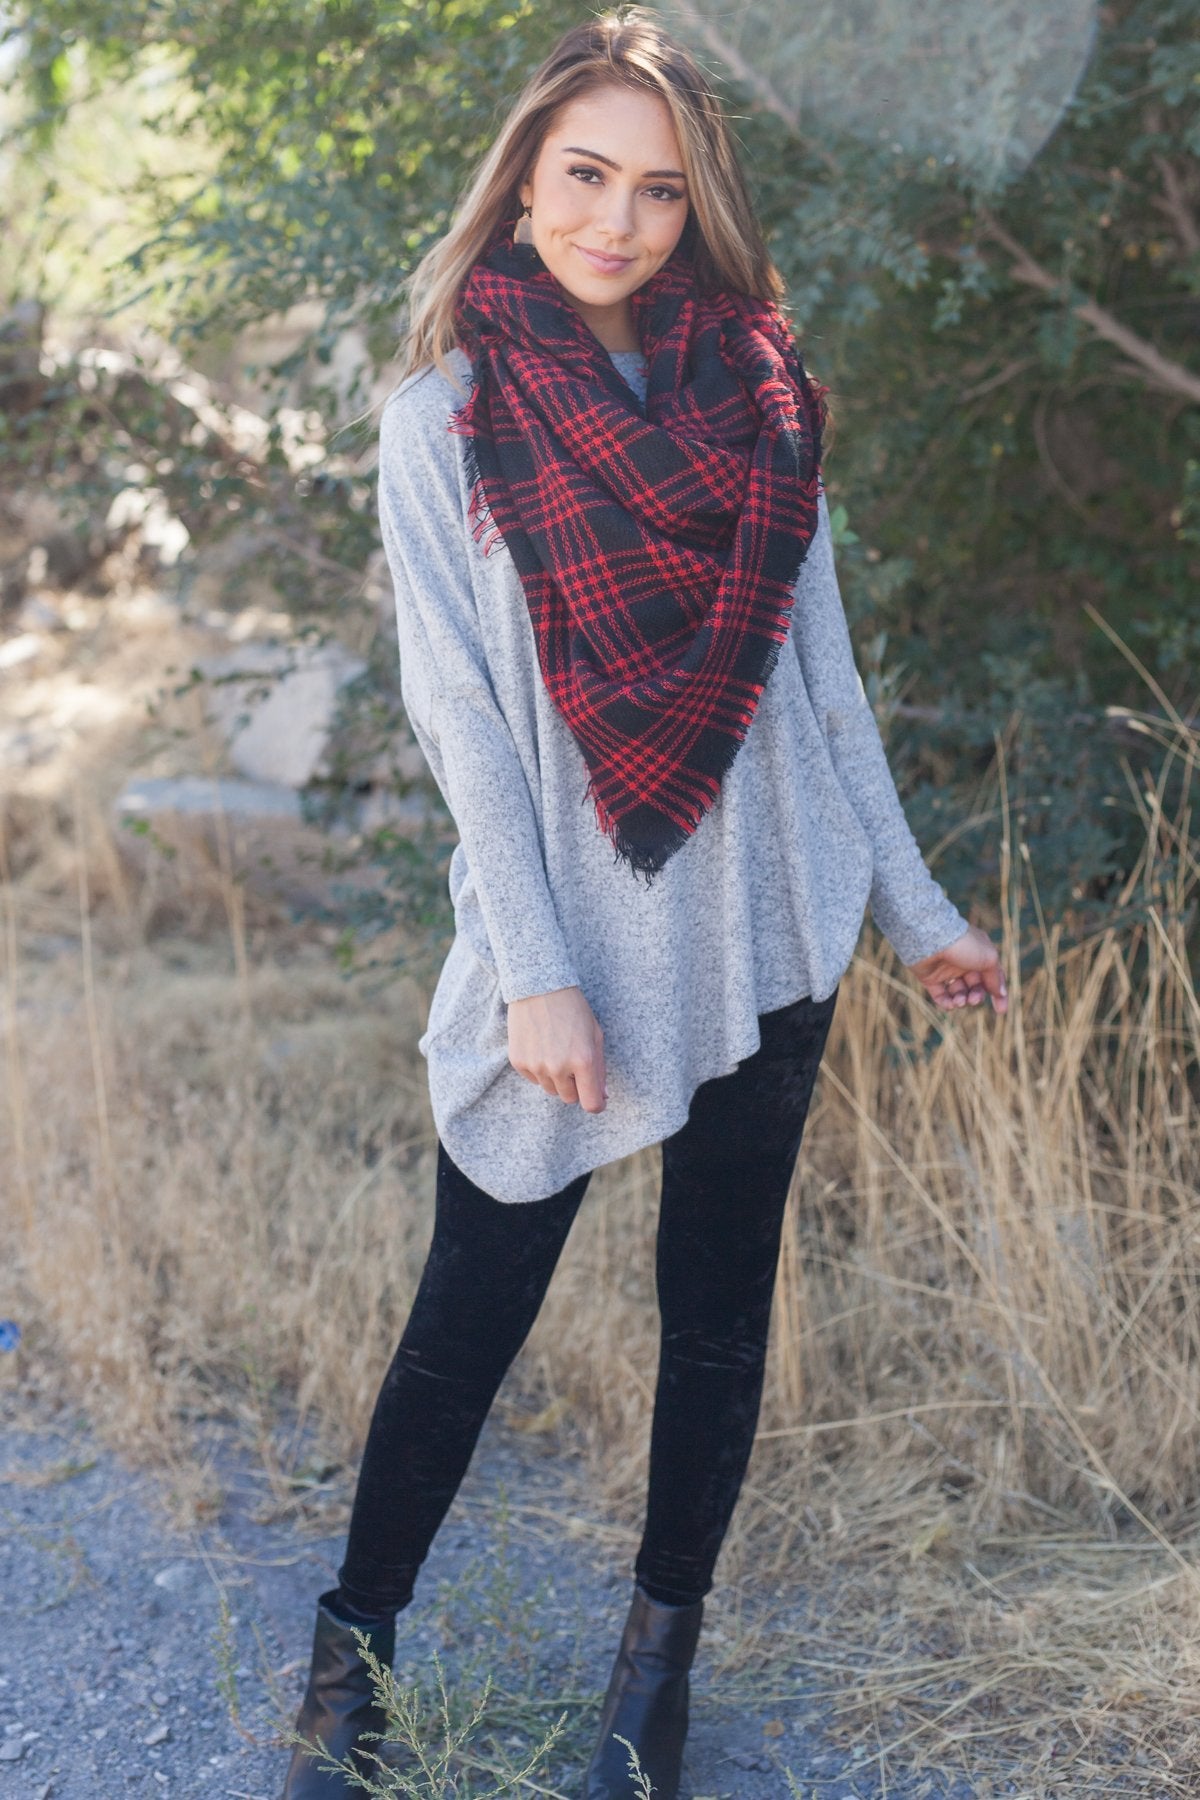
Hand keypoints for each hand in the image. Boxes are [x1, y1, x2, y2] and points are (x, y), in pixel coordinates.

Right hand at [507, 985, 606, 1111]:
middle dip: (574, 1086)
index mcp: (583, 1060)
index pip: (591, 1103)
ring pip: (550, 1089)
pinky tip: (540, 1045)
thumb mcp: (594, 1034)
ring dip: (556, 1077)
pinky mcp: (518, 1061)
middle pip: (569, 1098)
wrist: (538, 987)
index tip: (596, 1099)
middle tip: (573, 1062)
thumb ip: (599, 1068)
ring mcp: (536, 1066)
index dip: (596, 1104)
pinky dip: (538, 1068)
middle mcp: (558, 1067)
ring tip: (555, 1049)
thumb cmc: (572, 1008)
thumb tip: (601, 1096)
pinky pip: (533, 1078)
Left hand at [908, 925, 1007, 1013]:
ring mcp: (946, 970)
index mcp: (979, 954)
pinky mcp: (930, 978)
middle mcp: (963, 962)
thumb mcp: (988, 959)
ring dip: (962, 1000)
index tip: (1001, 1010)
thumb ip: (995, 977)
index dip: (997, 993)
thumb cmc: (964, 946)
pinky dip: (946, 1003)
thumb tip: (1000, 993)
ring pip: (959, 993)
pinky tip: (951, 1004)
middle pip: (975, 987)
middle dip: (976, 996)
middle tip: (973, 1000)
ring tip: (959, 1001)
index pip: (992, 976)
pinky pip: (941, 995)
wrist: (932, 939)